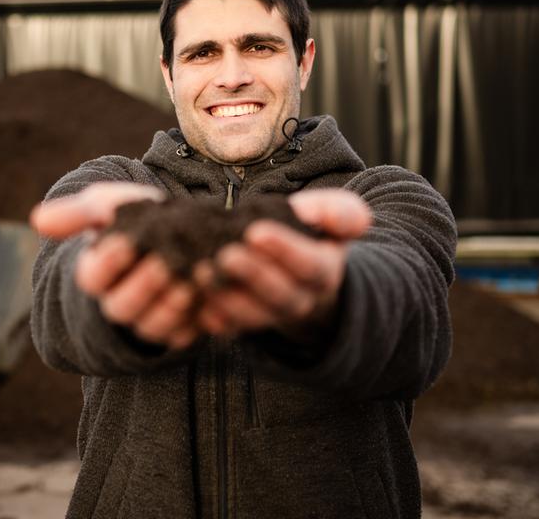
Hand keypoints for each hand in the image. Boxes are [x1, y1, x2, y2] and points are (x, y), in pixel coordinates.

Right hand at [31, 183, 198, 349]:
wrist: (175, 233)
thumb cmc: (133, 218)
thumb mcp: (107, 205)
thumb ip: (78, 211)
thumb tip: (36, 220)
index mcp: (95, 274)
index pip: (91, 277)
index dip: (108, 263)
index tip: (126, 242)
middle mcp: (117, 302)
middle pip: (121, 307)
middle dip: (143, 286)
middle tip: (164, 263)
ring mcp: (147, 320)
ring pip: (151, 325)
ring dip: (170, 306)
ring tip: (190, 279)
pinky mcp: (178, 330)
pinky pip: (184, 335)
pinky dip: (196, 319)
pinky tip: (209, 296)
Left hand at [199, 189, 371, 338]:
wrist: (293, 266)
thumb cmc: (308, 232)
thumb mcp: (330, 216)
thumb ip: (340, 213)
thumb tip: (347, 221)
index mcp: (322, 273)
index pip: (311, 267)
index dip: (286, 251)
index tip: (257, 231)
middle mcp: (298, 300)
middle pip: (279, 296)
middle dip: (252, 275)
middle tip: (226, 254)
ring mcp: (268, 315)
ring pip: (251, 316)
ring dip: (226, 297)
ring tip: (200, 272)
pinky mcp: (241, 322)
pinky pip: (226, 326)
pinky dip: (209, 314)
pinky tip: (191, 296)